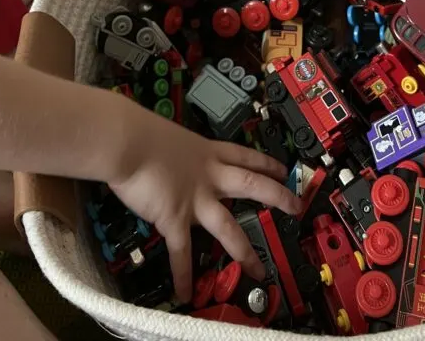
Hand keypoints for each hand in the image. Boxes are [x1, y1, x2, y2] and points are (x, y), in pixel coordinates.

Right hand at [108, 105, 300, 303]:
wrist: (128, 141)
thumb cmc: (141, 133)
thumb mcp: (168, 136)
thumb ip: (175, 151)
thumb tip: (167, 154)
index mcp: (207, 152)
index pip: (245, 156)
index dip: (267, 163)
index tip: (284, 169)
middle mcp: (208, 175)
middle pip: (253, 185)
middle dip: (278, 197)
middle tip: (297, 207)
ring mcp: (195, 198)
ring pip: (229, 226)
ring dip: (244, 251)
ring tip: (259, 270)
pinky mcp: (175, 217)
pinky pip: (182, 251)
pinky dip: (183, 274)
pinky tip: (184, 292)